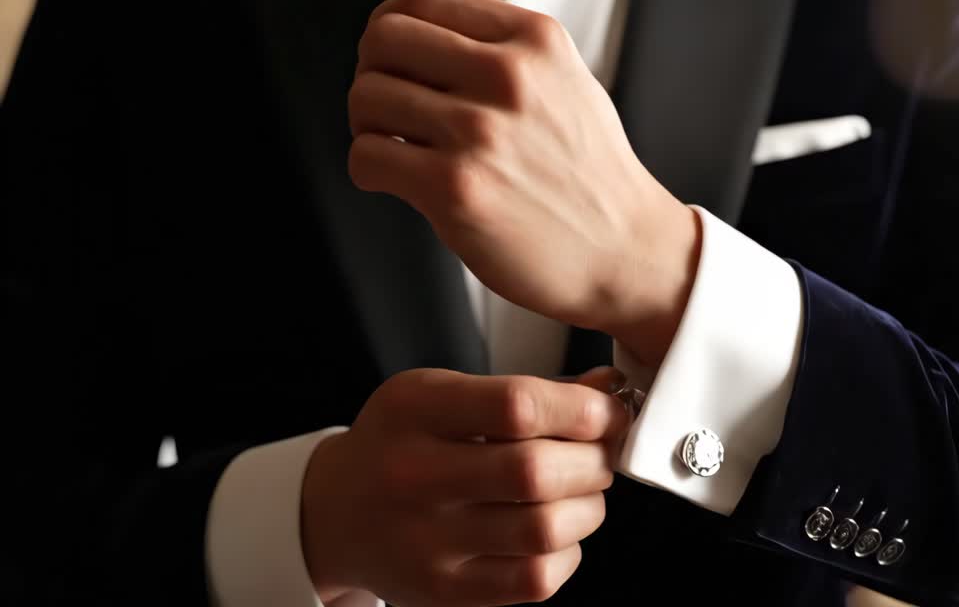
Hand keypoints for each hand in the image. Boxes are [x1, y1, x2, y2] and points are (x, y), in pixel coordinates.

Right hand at [301, 369, 629, 605]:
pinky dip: (566, 552)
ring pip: (544, 529)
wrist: (335, 513)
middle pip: (535, 471)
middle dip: (593, 459)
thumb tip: (608, 388)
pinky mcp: (444, 590)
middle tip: (600, 453)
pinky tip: (556, 531)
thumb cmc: (402, 442)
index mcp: (415, 411)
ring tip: (583, 491)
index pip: (517, 406)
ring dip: (588, 507)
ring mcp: (427, 542)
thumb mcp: (443, 394)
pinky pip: (534, 579)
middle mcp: (413, 476)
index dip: (583, 409)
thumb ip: (526, 390)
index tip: (607, 411)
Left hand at [346, 0, 700, 366]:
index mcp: (535, 40)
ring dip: (366, 124)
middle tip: (386, 106)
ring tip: (393, 147)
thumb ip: (506, 49)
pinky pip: (366, 157)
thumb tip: (422, 33)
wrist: (627, 251)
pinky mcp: (456, 190)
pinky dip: (368, 168)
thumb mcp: (567, 81)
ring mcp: (481, 132)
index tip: (393, 58)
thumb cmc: (591, 174)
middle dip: (371, 71)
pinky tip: (397, 181)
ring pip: (367, 96)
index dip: (391, 25)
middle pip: (384, 38)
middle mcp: (509, 76)